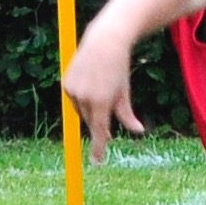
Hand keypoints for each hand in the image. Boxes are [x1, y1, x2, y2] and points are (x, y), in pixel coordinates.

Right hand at [60, 38, 142, 161]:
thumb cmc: (118, 68)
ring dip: (90, 108)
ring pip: (81, 111)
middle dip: (99, 122)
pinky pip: (73, 100)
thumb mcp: (124, 92)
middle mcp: (85, 98)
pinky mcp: (66, 84)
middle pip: (91, 121)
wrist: (104, 42)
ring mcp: (73, 90)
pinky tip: (90, 83)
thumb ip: (128, 115)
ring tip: (100, 88)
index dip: (98, 148)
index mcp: (102, 101)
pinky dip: (81, 98)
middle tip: (109, 111)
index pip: (99, 131)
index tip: (97, 162)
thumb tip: (139, 131)